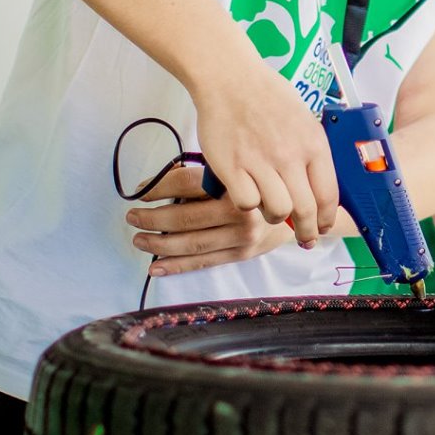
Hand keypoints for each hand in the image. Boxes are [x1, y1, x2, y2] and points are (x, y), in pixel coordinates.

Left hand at [126, 163, 301, 275]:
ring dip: (159, 244)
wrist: (301, 206)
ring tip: (139, 239)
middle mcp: (241, 212)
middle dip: (151, 218)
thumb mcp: (237, 167)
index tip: (139, 192)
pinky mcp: (242, 254)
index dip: (157, 187)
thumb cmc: (263, 182)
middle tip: (132, 217)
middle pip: (184, 217)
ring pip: (191, 243)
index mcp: (236, 182)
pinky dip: (177, 266)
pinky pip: (203, 262)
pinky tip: (156, 267)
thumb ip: (202, 173)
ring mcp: (242, 237)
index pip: (186, 184)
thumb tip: (155, 184)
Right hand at [190, 60, 337, 242]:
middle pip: (305, 210)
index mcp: (313, 143)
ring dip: (275, 216)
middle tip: (304, 239)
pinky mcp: (232, 167)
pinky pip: (246, 203)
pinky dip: (247, 203)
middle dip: (306, 232)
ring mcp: (260, 162)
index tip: (322, 227)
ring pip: (277, 211)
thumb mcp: (304, 119)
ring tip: (270, 208)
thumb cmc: (267, 96)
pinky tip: (246, 191)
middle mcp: (290, 155)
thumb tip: (321, 186)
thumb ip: (312, 151)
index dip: (326, 218)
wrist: (230, 78)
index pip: (329, 195)